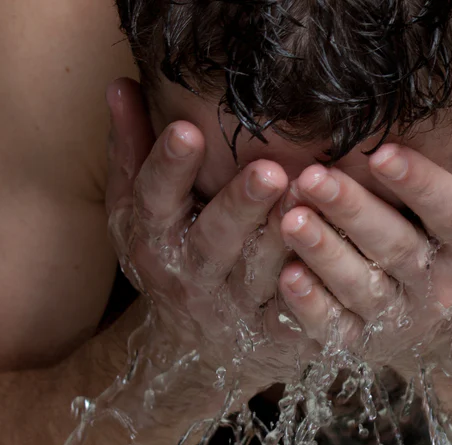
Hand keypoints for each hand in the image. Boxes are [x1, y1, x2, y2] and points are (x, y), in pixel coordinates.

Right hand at [104, 78, 316, 393]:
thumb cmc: (173, 258)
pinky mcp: (274, 337)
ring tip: (309, 199)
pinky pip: (296, 319)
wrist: (196, 352)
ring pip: (261, 276)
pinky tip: (330, 262)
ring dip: (285, 241)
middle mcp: (192, 277)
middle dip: (239, 206)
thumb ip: (133, 152)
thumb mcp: (140, 213)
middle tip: (268, 170)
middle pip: (214, 241)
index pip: (155, 200)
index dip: (168, 167)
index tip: (186, 129)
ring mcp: (234, 311)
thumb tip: (121, 84)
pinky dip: (312, 297)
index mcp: (155, 240)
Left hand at [275, 102, 451, 372]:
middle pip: (396, 248)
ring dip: (324, 253)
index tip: (383, 152)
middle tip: (313, 177)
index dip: (419, 183)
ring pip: (361, 288)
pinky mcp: (369, 342)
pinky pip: (337, 330)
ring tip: (291, 217)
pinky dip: (310, 307)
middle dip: (353, 211)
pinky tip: (286, 275)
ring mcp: (404, 319)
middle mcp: (443, 288)